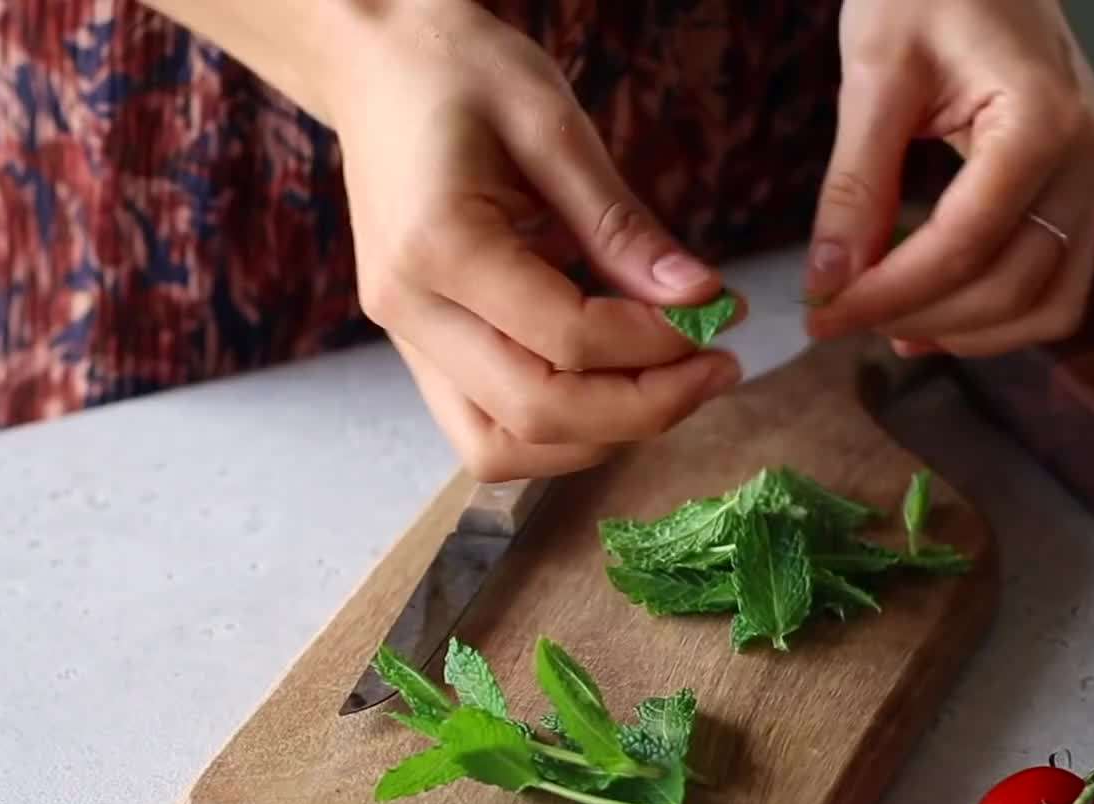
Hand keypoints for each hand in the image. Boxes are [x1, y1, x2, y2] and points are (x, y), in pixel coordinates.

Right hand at [324, 2, 741, 480]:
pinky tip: (615, 382)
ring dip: (597, 437)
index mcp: (437, 245)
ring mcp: (404, 339)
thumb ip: (621, 224)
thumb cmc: (460, 72)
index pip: (566, 341)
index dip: (657, 345)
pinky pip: (486, 427)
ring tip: (670, 385)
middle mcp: (408, 309)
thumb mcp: (553, 124)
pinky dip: (558, 428)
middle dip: (643, 408)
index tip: (720, 313)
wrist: (373, 65)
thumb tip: (699, 298)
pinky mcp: (417, 349)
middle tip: (716, 368)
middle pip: (533, 415)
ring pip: (500, 448)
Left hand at [802, 0, 1093, 356]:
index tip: (822, 314)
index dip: (889, 294)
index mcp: (1044, 120)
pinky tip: (933, 310)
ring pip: (1052, 301)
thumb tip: (829, 279)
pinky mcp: (1081, 183)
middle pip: (1015, 287)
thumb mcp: (874, 73)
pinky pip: (1056, 276)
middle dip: (922, 317)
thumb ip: (856, 183)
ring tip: (889, 325)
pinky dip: (999, 309)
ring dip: (970, 331)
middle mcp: (1089, 155)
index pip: (965, 245)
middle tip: (840, 317)